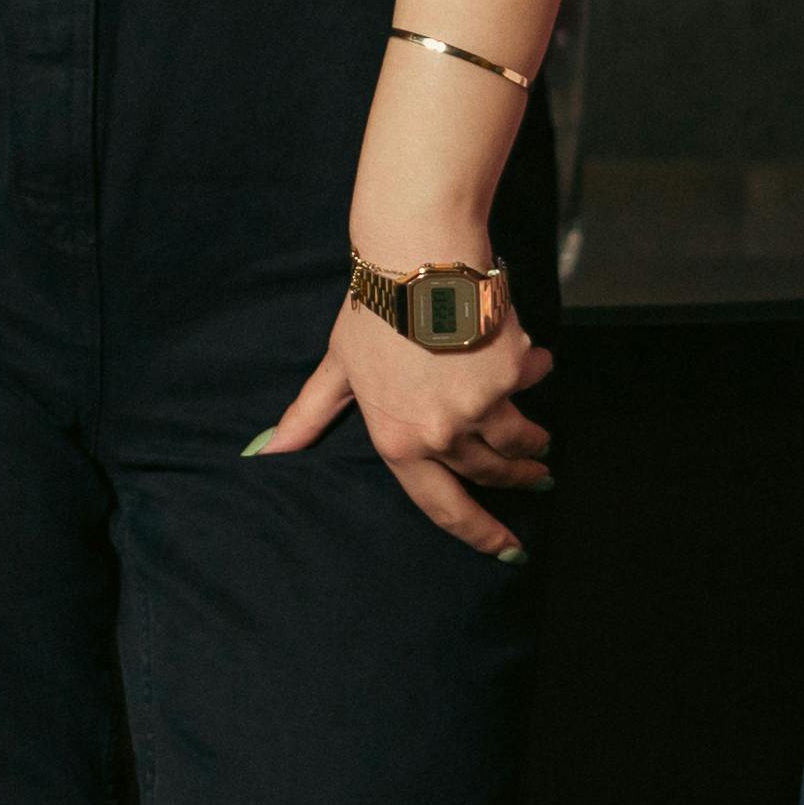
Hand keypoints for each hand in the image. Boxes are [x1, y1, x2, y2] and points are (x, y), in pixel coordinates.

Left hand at [247, 266, 558, 557]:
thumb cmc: (373, 310)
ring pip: (518, 437)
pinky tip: (533, 362)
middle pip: (490, 473)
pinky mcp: (512, 372)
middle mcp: (442, 433)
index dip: (479, 533)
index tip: (508, 548)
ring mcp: (480, 405)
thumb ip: (310, 415)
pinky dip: (533, 373)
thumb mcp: (339, 367)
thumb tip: (264, 452)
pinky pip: (530, 382)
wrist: (416, 256)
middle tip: (535, 479)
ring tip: (539, 440)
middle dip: (518, 478)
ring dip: (531, 440)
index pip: (443, 507)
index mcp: (399, 441)